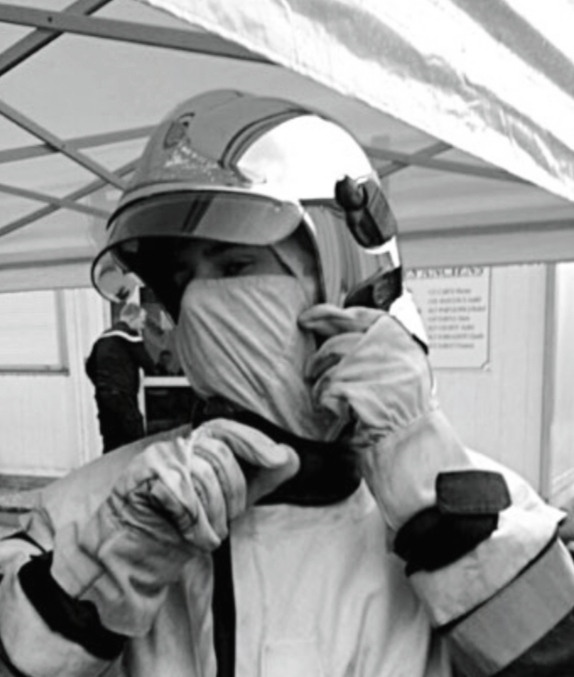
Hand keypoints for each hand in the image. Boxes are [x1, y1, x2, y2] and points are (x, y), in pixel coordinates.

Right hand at [51, 420, 298, 634]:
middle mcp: (178, 446)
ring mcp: (158, 458)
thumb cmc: (175, 528)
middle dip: (231, 498)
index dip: (256, 442)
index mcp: (197, 447)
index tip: (279, 458)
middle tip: (218, 521)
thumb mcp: (225, 503)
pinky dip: (189, 523)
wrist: (132, 556)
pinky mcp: (142, 477)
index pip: (229, 429)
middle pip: (223, 457)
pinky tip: (180, 529)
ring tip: (198, 531)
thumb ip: (257, 480)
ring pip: (205, 478)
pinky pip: (184, 496)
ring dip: (210, 518)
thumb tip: (290, 458)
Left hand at [300, 303, 468, 531]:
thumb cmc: (408, 426)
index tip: (311, 317)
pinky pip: (329, 390)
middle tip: (310, 360)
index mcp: (407, 345)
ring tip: (328, 399)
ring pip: (332, 364)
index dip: (331, 314)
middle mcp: (397, 352)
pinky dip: (326, 403)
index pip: (364, 316)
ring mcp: (382, 370)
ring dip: (322, 384)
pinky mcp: (366, 392)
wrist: (420, 459)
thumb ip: (377, 353)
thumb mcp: (401, 377)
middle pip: (342, 336)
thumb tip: (339, 333)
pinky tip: (337, 414)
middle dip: (319, 348)